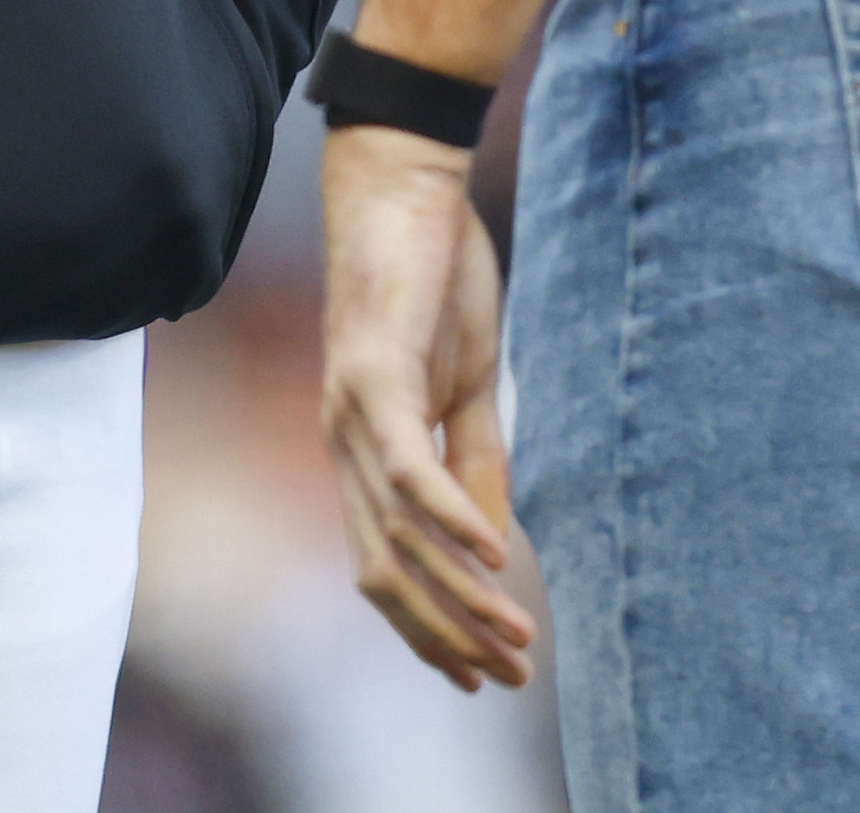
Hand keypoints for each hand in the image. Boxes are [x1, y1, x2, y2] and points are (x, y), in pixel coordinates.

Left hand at [319, 124, 532, 689]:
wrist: (403, 182)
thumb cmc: (434, 276)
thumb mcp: (467, 386)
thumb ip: (475, 463)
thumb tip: (493, 547)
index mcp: (363, 453)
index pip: (387, 568)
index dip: (430, 629)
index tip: (482, 676)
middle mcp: (343, 446)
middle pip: (386, 573)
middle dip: (448, 635)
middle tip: (509, 677)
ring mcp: (351, 414)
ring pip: (398, 535)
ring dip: (460, 593)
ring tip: (516, 634)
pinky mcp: (374, 375)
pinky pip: (409, 466)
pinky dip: (450, 516)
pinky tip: (496, 554)